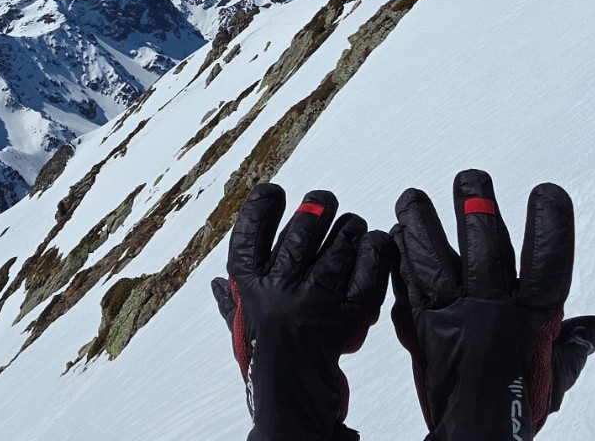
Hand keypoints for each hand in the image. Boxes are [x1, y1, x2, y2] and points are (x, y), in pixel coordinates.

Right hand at [212, 184, 392, 440]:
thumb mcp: (242, 332)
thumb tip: (217, 283)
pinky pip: (367, 271)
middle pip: (302, 231)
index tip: (273, 192)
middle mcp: (278, 291)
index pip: (249, 234)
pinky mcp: (347, 316)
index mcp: (249, 288)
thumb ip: (233, 305)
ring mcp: (313, 302)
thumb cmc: (268, 362)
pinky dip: (376, 253)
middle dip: (318, 208)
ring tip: (353, 227)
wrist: (294, 402)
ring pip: (340, 244)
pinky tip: (377, 243)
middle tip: (324, 202)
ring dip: (351, 229)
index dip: (261, 208)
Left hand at [390, 170, 594, 439]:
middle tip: (470, 178)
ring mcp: (452, 319)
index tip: (547, 192)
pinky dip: (398, 261)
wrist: (473, 438)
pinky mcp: (421, 330)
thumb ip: (569, 349)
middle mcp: (491, 312)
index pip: (547, 263)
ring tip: (413, 198)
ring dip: (422, 224)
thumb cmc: (515, 409)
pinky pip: (406, 285)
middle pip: (485, 245)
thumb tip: (593, 326)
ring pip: (434, 258)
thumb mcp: (553, 381)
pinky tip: (392, 238)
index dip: (550, 225)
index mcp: (531, 321)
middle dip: (476, 205)